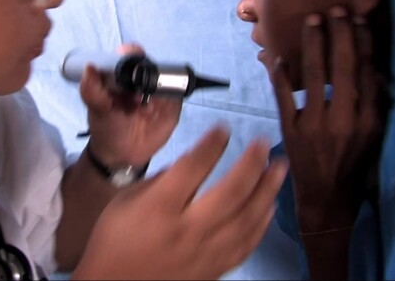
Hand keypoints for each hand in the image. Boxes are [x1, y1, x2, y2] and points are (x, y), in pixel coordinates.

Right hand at [71, 127, 288, 279]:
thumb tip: (195, 163)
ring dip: (267, 190)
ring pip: (247, 219)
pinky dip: (262, 224)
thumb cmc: (114, 238)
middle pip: (231, 192)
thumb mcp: (125, 201)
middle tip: (265, 143)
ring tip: (280, 168)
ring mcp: (204, 253)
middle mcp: (186, 230)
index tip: (224, 127)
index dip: (211, 145)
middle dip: (252, 163)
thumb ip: (161, 180)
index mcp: (159, 208)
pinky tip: (269, 206)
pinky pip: (246, 246)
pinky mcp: (213, 270)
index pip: (192, 168)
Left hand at [81, 44, 182, 166]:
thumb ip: (91, 91)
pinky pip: (177, 94)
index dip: (131, 55)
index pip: (130, 55)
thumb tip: (89, 67)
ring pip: (167, 77)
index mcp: (122, 75)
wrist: (124, 155)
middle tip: (135, 95)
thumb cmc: (108, 127)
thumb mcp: (97, 110)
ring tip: (146, 107)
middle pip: (152, 64)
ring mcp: (159, 91)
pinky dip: (171, 98)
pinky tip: (157, 112)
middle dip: (146, 74)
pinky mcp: (173, 104)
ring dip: (159, 88)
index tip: (128, 61)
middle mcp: (142, 79)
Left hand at [271, 7, 384, 230]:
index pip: (366, 72)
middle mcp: (343, 120)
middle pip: (342, 68)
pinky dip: (281, 75)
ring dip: (313, 45)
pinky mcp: (291, 130)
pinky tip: (278, 56)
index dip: (362, 43)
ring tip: (312, 21)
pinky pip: (284, 97)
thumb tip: (374, 68)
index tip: (358, 20)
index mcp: (368, 120)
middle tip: (334, 9)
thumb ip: (376, 103)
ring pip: (315, 76)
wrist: (327, 197)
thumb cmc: (354, 163)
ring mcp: (315, 125)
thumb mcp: (374, 136)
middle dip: (338, 35)